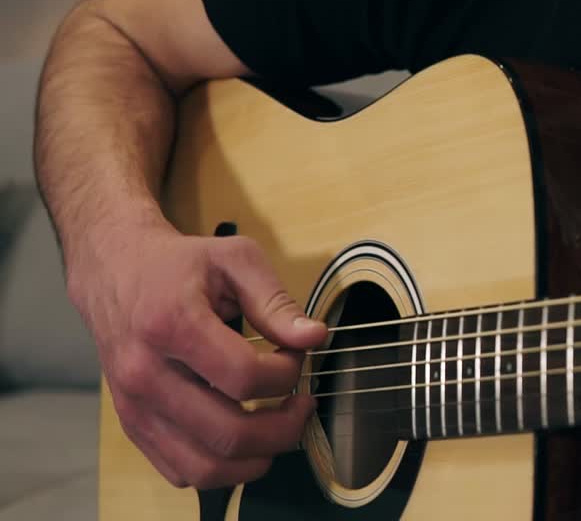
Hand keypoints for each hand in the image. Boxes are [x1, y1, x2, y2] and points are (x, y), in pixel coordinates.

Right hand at [67, 221, 328, 488]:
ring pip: (206, 467)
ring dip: (257, 457)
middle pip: (229, 433)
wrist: (116, 272)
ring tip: (280, 427)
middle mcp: (145, 374)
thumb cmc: (179, 265)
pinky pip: (182, 471)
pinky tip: (243, 437)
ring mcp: (135, 406)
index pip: (244, 377)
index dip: (287, 373)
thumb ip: (276, 302)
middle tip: (302, 404)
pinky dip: (223, 466)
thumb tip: (314, 338)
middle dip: (284, 427)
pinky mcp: (132, 425)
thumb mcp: (235, 260)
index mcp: (171, 325)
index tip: (297, 354)